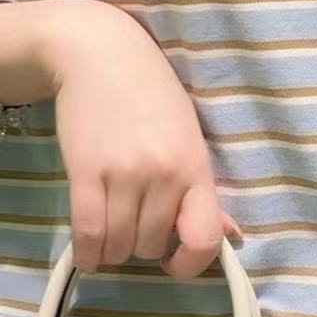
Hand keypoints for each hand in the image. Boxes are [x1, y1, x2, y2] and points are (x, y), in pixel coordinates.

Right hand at [38, 0, 243, 281]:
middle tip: (135, 225)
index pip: (204, 238)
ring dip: (114, 249)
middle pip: (151, 246)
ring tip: (112, 230)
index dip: (190, 263)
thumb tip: (231, 236)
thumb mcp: (188, 136)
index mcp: (196, 166)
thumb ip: (204, 191)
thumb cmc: (151, 93)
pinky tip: (90, 250)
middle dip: (143, 246)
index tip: (175, 261)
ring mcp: (123, 174)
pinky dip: (88, 252)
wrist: (98, 53)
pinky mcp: (85, 172)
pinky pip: (86, 234)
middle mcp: (163, 174)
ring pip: (119, 246)